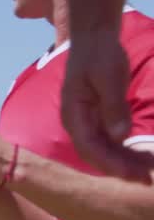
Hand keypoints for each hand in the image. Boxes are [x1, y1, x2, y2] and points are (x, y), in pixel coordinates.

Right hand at [60, 33, 153, 180]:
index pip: (89, 147)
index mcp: (73, 114)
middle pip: (95, 154)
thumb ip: (113, 107)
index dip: (111, 163)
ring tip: (149, 171)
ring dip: (124, 162)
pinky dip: (125, 151)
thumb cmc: (99, 55)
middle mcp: (76, 122)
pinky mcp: (97, 119)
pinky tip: (143, 156)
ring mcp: (86, 122)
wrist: (95, 39)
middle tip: (147, 179)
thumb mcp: (108, 77)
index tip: (134, 173)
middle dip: (120, 168)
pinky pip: (110, 141)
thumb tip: (120, 136)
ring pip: (103, 150)